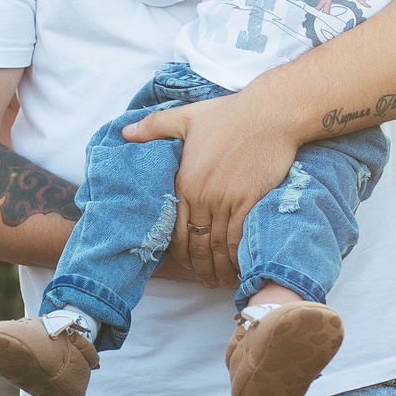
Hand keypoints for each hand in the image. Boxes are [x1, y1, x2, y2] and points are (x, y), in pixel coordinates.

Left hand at [122, 89, 293, 291]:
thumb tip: (125, 131)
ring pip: (217, 246)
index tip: (187, 263)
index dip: (179, 252)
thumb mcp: (185, 116)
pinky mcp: (249, 202)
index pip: (174, 229)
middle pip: (196, 243)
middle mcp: (201, 195)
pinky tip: (240, 269)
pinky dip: (238, 259)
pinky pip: (239, 239)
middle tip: (206, 281)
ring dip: (219, 269)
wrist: (270, 113)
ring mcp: (226, 200)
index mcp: (184, 180)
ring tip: (222, 281)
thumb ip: (154, 127)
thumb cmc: (229, 114)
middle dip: (200, 267)